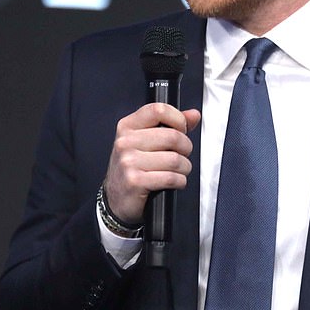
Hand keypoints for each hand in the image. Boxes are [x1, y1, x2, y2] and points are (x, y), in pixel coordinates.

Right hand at [103, 103, 200, 223]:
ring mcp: (128, 161)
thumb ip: (171, 125)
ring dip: (184, 168)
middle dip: (186, 148)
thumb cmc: (133, 167)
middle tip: (182, 154)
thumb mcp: (146, 141)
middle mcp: (125, 142)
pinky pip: (171, 177)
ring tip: (177, 170)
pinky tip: (173, 181)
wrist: (115, 198)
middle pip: (172, 136)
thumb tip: (193, 115)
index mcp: (128, 126)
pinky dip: (179, 181)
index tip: (182, 129)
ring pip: (175, 159)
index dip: (178, 119)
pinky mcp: (135, 181)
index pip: (159, 110)